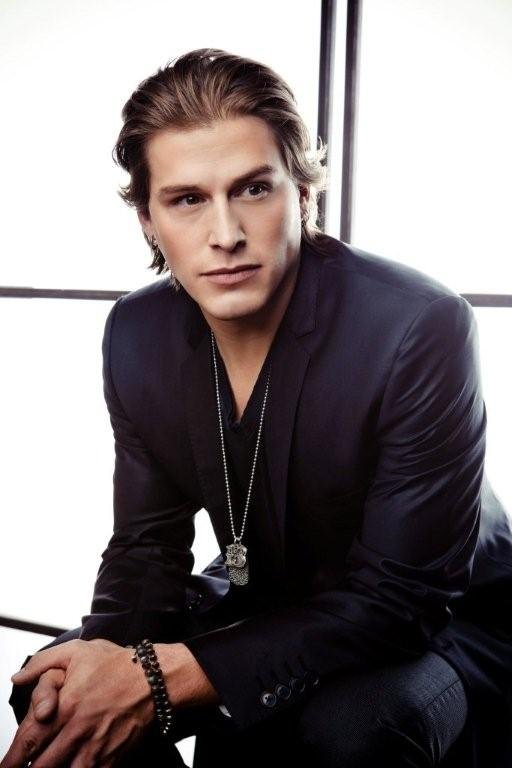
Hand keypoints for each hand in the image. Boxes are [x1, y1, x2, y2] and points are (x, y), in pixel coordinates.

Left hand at [1, 638, 154, 767]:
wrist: (154, 679)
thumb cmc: (117, 663)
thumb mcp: (77, 651)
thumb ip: (42, 663)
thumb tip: (17, 677)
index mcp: (65, 706)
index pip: (28, 740)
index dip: (12, 758)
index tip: (5, 766)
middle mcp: (77, 731)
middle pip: (41, 766)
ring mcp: (94, 748)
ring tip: (47, 767)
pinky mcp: (111, 759)